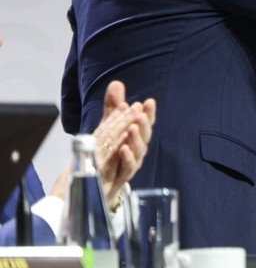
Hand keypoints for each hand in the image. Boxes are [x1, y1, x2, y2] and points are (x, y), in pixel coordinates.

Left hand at [93, 80, 155, 210]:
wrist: (96, 184)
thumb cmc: (107, 154)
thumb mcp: (108, 128)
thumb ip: (113, 108)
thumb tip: (116, 83)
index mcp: (134, 138)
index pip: (144, 123)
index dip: (148, 113)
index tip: (148, 102)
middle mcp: (136, 150)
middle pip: (144, 137)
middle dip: (143, 124)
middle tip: (140, 113)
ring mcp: (130, 164)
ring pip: (138, 151)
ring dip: (136, 139)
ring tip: (131, 128)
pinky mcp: (120, 177)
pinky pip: (128, 168)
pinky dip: (128, 158)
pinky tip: (123, 149)